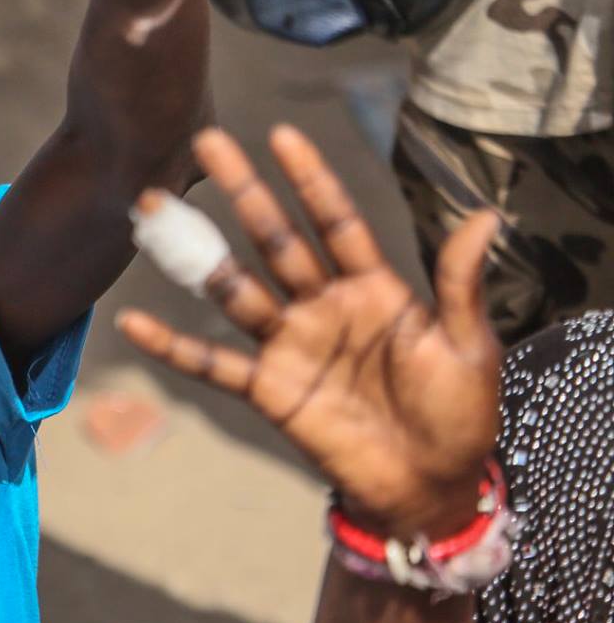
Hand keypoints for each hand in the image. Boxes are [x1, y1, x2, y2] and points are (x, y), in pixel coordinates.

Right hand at [118, 127, 501, 537]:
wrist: (432, 486)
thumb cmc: (460, 415)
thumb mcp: (470, 345)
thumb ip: (460, 282)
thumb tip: (487, 215)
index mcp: (373, 290)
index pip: (335, 221)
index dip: (310, 179)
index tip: (280, 135)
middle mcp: (323, 307)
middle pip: (275, 238)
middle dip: (243, 190)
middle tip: (208, 143)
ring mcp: (291, 345)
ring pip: (235, 286)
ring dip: (196, 252)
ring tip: (155, 210)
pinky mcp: (269, 389)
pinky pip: (212, 363)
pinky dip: (173, 345)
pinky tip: (135, 322)